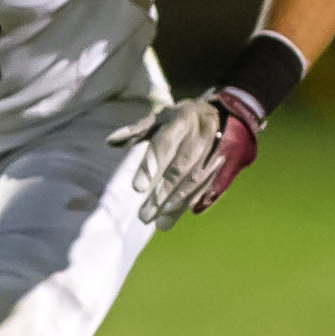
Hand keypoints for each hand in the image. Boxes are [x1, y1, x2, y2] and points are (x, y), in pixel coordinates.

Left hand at [108, 91, 259, 229]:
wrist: (224, 113)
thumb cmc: (181, 118)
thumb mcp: (159, 117)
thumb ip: (136, 130)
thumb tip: (110, 141)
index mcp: (179, 122)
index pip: (163, 145)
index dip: (150, 166)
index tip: (137, 188)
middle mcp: (198, 135)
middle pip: (181, 167)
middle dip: (164, 192)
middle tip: (146, 214)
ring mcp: (214, 150)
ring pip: (196, 180)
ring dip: (178, 202)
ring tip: (161, 222)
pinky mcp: (224, 164)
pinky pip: (210, 185)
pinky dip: (195, 201)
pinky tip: (179, 214)